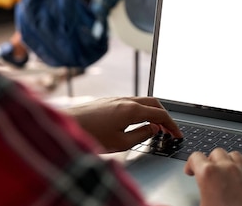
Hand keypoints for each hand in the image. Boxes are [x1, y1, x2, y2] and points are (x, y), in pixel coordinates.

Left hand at [65, 96, 182, 152]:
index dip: (172, 125)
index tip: (177, 134)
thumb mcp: (120, 143)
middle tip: (169, 129)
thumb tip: (152, 129)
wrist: (65, 125)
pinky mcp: (108, 101)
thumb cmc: (89, 135)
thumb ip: (141, 135)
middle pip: (154, 103)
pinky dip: (141, 111)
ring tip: (155, 127)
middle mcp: (125, 100)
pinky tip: (137, 122)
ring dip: (152, 112)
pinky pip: (131, 102)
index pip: (160, 114)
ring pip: (143, 101)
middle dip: (165, 116)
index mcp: (131, 110)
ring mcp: (116, 98)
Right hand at [184, 148, 241, 205]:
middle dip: (210, 160)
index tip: (190, 172)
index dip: (190, 164)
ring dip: (229, 160)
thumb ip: (187, 202)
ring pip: (236, 155)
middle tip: (206, 172)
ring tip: (225, 169)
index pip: (195, 157)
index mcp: (209, 175)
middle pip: (216, 152)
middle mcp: (227, 169)